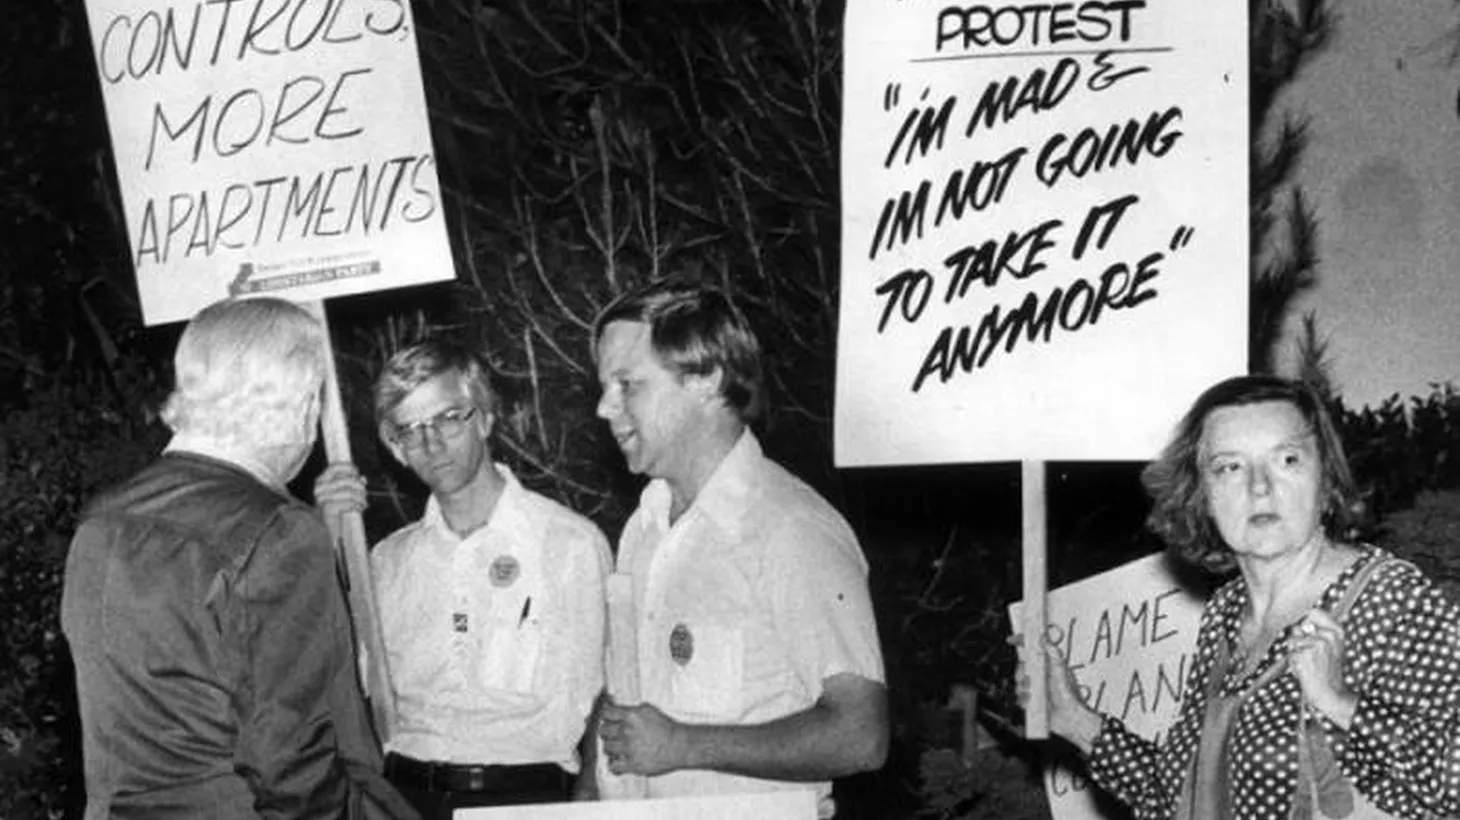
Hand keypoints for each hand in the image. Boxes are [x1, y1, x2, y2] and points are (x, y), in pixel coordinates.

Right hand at [314, 463, 367, 517]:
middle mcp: (319, 488)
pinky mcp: (327, 510)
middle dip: (359, 486)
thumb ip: (352, 485)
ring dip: (360, 498)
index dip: (347, 467)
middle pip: (345, 480)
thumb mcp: (343, 495)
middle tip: (364, 493)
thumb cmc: (337, 511)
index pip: (333, 467)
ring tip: (364, 503)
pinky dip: (357, 506)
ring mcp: (322, 499)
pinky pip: (348, 503)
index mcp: (321, 481)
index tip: (356, 471)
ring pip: (349, 492)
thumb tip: (363, 478)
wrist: (327, 530)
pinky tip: (359, 509)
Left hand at [598, 698, 684, 776]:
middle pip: (603, 731)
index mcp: (631, 716)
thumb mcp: (648, 710)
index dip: (605, 716)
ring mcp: (629, 749)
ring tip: (619, 747)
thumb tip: (617, 708)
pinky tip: (619, 760)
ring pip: (606, 748)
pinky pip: (613, 766)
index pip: (606, 713)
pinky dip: (614, 764)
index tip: (607, 718)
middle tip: (613, 733)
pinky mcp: (632, 764)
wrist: (679, 745)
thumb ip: (631, 709)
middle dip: (607, 731)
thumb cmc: (666, 728)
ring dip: (611, 747)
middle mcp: (627, 732)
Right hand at [1010, 632, 1103, 751]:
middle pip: (1022, 667)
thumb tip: (1047, 641)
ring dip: (1022, 687)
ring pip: (1019, 682)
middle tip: (1026, 679)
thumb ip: (1055, 658)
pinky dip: (1022, 698)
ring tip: (1031, 693)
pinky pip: (1019, 696)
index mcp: (1048, 666)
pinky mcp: (1031, 700)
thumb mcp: (1063, 674)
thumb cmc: (1070, 697)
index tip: (1012, 640)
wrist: (1070, 719)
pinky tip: (1029, 701)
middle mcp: (1040, 675)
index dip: (1022, 643)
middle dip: (1021, 672)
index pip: (1033, 650)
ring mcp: (1035, 688)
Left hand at [1289, 609, 1356, 726]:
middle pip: (1298, 626)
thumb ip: (1316, 632)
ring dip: (1295, 652)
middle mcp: (1329, 635)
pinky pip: (1290, 653)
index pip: (1313, 612)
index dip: (1303, 619)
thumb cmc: (1326, 671)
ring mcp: (1317, 644)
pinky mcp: (1305, 653)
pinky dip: (1293, 662)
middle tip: (1310, 655)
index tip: (1303, 629)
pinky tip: (1305, 670)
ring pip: (1292, 640)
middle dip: (1298, 639)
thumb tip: (1298, 621)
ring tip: (1308, 663)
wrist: (1331, 693)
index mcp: (1337, 631)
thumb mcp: (1329, 648)